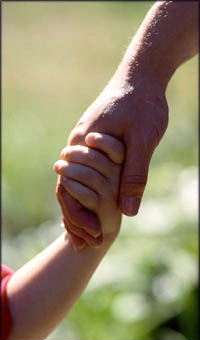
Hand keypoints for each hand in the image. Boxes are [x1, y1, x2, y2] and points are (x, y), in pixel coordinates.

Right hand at [56, 73, 167, 240]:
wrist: (141, 77)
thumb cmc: (142, 105)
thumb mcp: (143, 140)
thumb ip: (134, 175)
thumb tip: (127, 212)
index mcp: (83, 147)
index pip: (70, 190)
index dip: (77, 218)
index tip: (89, 240)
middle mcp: (77, 146)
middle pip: (69, 189)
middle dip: (76, 218)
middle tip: (84, 245)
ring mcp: (84, 144)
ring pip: (76, 181)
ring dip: (81, 206)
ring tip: (88, 233)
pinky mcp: (94, 143)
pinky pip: (86, 171)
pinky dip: (89, 191)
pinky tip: (96, 205)